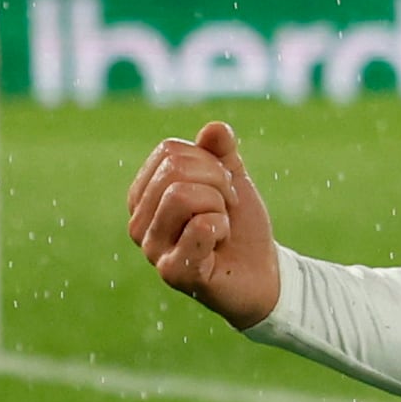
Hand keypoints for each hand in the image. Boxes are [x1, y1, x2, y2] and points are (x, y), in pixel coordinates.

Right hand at [125, 120, 281, 328]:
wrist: (262, 273)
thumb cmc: (239, 226)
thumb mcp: (232, 180)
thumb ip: (221, 152)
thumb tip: (214, 128)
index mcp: (144, 196)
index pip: (169, 151)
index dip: (209, 162)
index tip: (224, 187)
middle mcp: (139, 223)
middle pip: (174, 170)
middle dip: (217, 181)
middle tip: (228, 207)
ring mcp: (152, 250)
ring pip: (181, 195)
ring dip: (218, 206)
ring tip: (221, 226)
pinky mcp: (173, 273)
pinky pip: (199, 227)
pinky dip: (221, 228)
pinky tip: (219, 245)